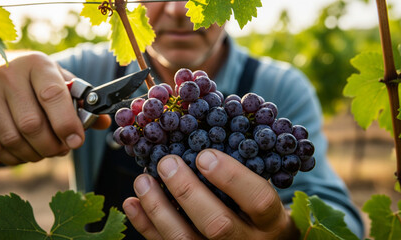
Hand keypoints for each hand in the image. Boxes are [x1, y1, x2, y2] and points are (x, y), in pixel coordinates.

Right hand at [0, 52, 109, 164]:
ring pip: (13, 139)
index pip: (52, 95)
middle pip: (32, 124)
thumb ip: (81, 102)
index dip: (67, 124)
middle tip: (62, 149)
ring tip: (47, 151)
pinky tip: (28, 153)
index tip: (76, 141)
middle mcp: (9, 75)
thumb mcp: (59, 80)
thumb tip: (104, 123)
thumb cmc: (36, 79)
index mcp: (37, 65)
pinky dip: (16, 157)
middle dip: (52, 146)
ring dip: (36, 154)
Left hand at [123, 149, 299, 238]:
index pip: (257, 200)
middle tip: (167, 163)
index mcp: (271, 222)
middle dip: (187, 191)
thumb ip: (247, 170)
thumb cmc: (260, 216)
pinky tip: (133, 204)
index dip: (231, 176)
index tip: (205, 154)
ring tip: (143, 180)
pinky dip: (145, 226)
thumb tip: (211, 127)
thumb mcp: (266, 193)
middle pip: (217, 224)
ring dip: (158, 209)